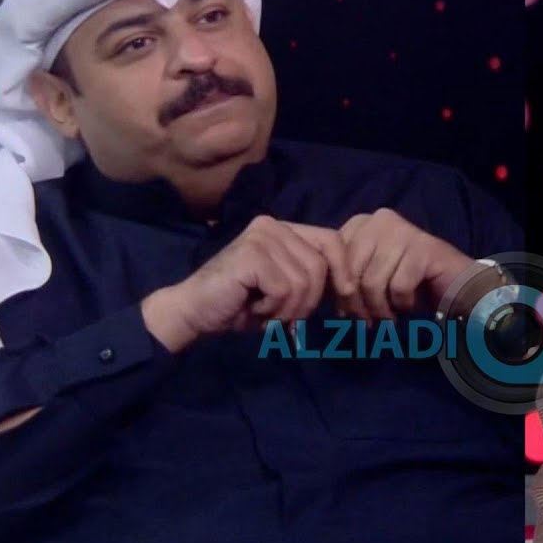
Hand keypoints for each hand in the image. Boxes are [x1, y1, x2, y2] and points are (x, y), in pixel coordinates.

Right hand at [141, 215, 354, 351]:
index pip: (331, 240)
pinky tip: (253, 308)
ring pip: (304, 281)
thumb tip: (349, 286)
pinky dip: (273, 309)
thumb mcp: (285, 289)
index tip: (345, 294)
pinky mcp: (252, 254)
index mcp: (284, 229)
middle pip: (320, 265)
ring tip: (265, 312)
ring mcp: (261, 236)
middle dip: (308, 301)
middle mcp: (273, 225)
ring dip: (289, 309)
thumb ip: (310, 278)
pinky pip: (284, 289)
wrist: (194, 312)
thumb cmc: (240, 304)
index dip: (344, 269)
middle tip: (284, 317)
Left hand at [337, 208, 473, 321]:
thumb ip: (344, 279)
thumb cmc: (407, 285)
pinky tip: (410, 305)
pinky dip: (403, 304)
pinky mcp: (424, 248)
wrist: (454, 286)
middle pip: (351, 272)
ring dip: (380, 310)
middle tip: (367, 325)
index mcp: (362, 223)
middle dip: (357, 305)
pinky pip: (398, 287)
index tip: (347, 315)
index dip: (339, 292)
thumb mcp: (368, 278)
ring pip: (373, 282)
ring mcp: (404, 231)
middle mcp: (381, 219)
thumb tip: (318, 295)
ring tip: (389, 320)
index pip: (335, 260)